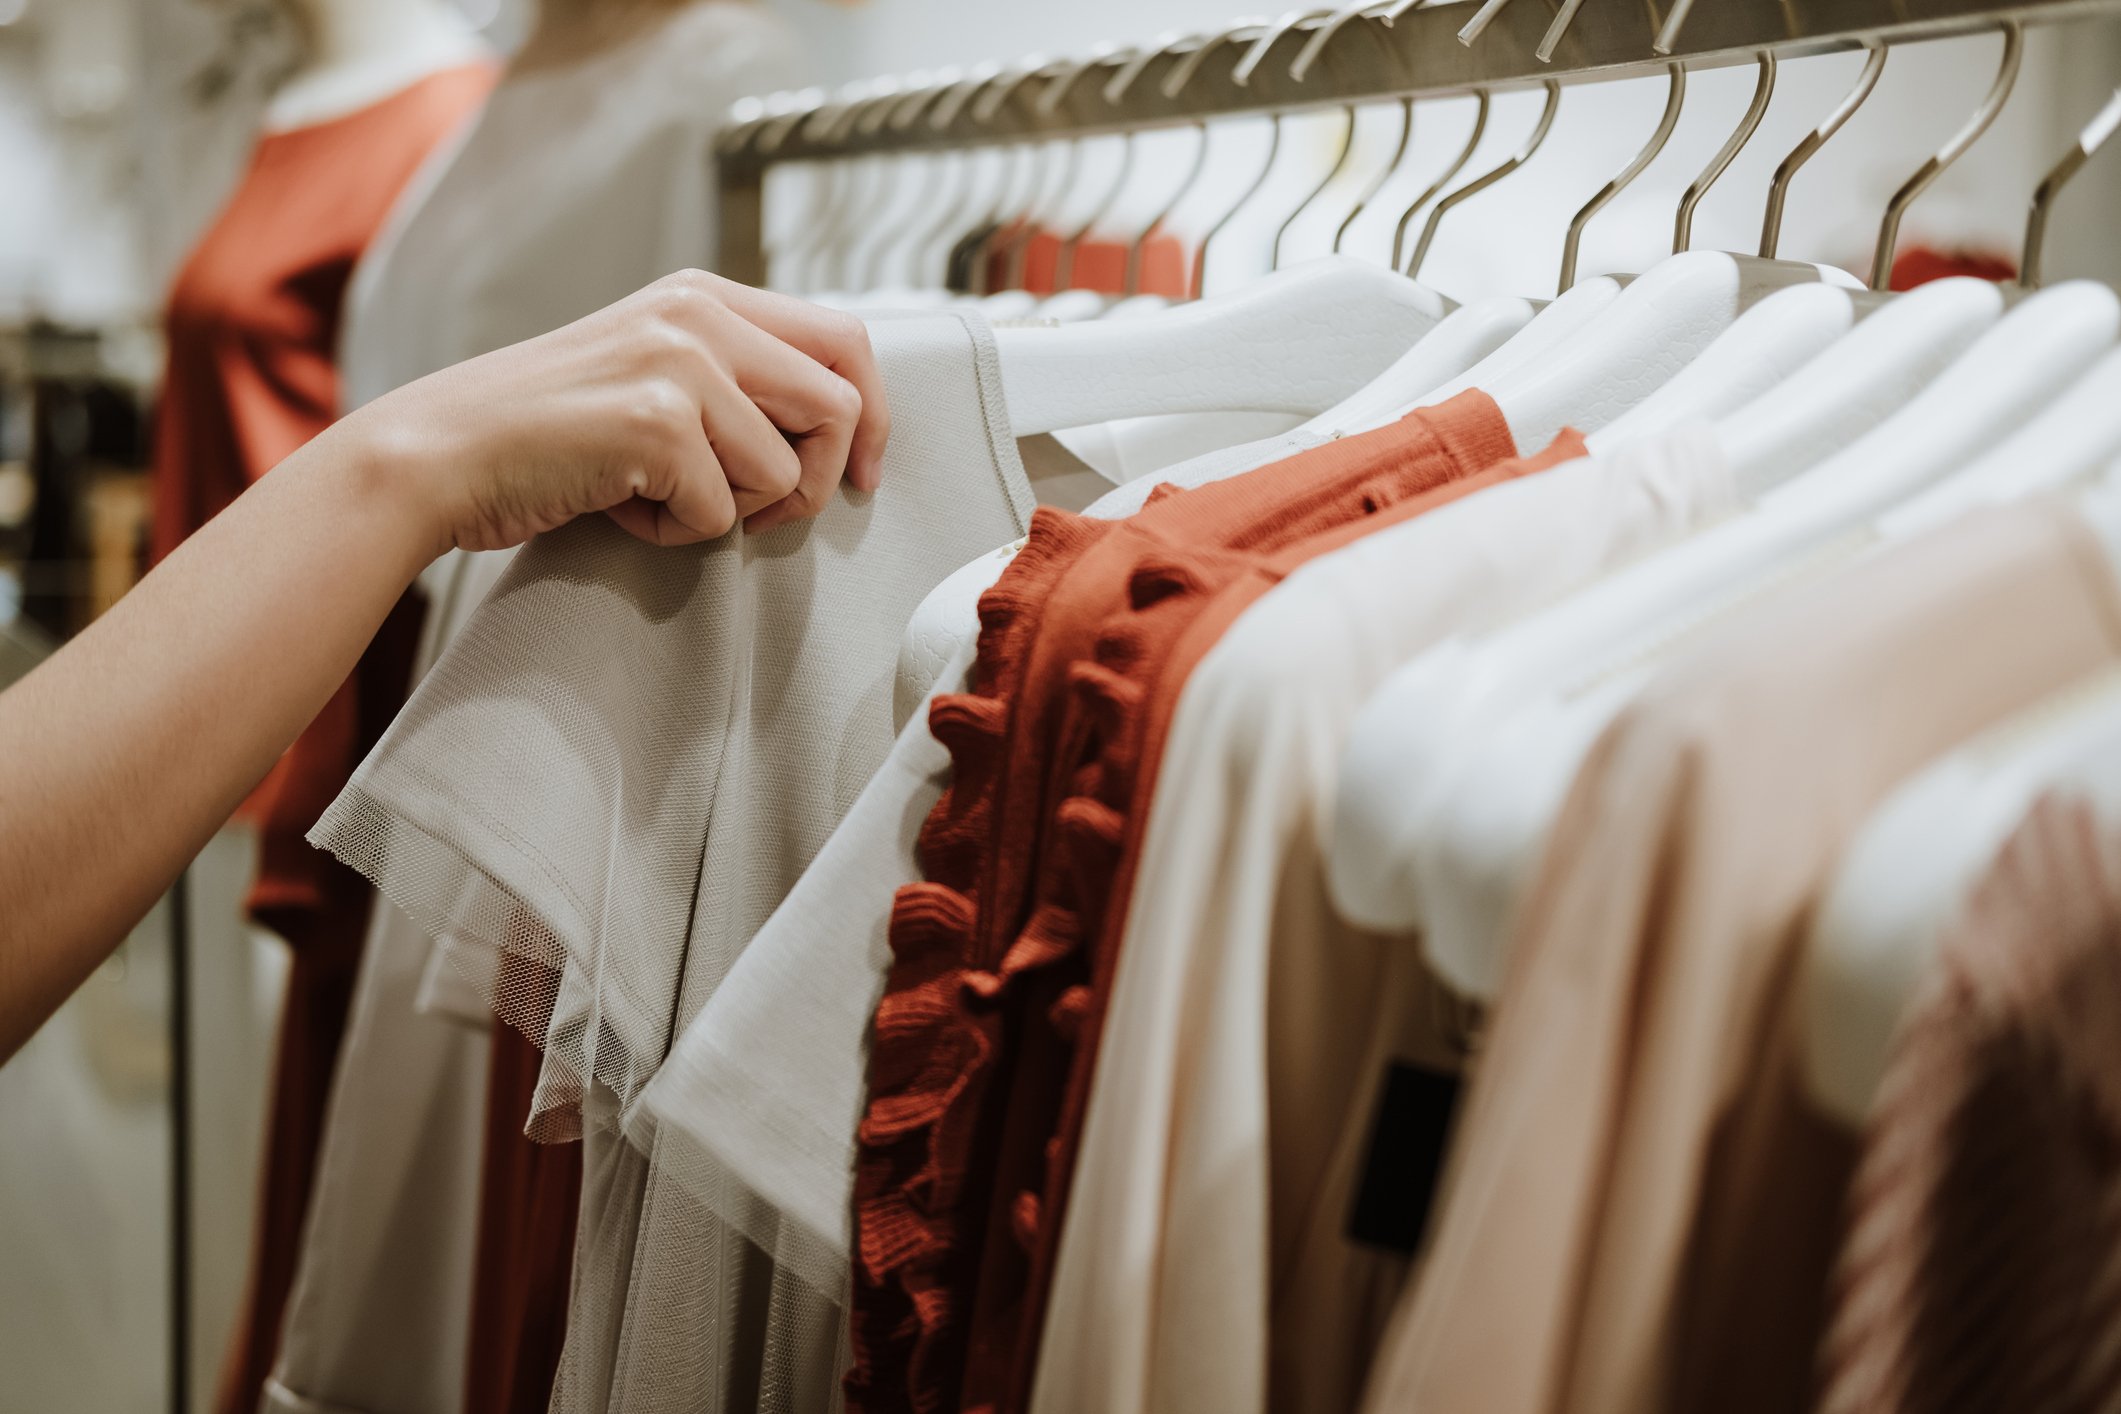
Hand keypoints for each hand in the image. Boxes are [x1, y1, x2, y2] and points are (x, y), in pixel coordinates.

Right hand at [342, 270, 893, 556]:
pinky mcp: (657, 422)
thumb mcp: (652, 373)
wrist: (441, 453)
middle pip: (839, 405)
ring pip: (786, 471)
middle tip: (759, 511)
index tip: (864, 474)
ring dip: (733, 510)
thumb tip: (838, 428)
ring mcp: (680, 364)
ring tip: (657, 494)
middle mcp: (700, 314)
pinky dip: (677, 532)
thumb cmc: (547, 434)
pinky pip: (724, 514)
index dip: (873, 417)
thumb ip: (734, 380)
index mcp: (706, 296)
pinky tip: (620, 504)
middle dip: (818, 479)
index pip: (847, 338)